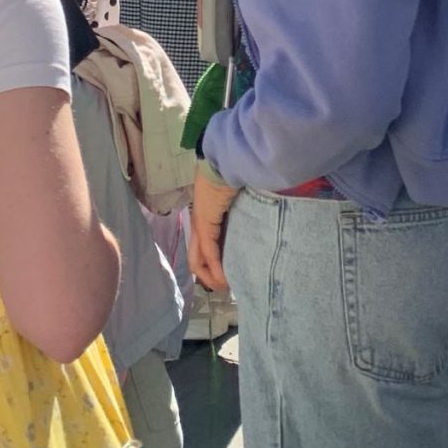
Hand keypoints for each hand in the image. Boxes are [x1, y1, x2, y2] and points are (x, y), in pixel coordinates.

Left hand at [189, 171, 238, 292]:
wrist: (226, 160)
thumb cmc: (235, 177)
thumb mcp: (236, 203)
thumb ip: (237, 217)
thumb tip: (252, 228)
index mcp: (204, 218)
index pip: (201, 251)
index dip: (212, 267)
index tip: (228, 276)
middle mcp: (198, 224)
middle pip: (195, 261)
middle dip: (209, 278)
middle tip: (225, 288)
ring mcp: (199, 225)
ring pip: (198, 261)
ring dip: (212, 277)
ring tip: (226, 286)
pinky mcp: (205, 224)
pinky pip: (208, 252)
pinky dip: (216, 267)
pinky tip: (224, 276)